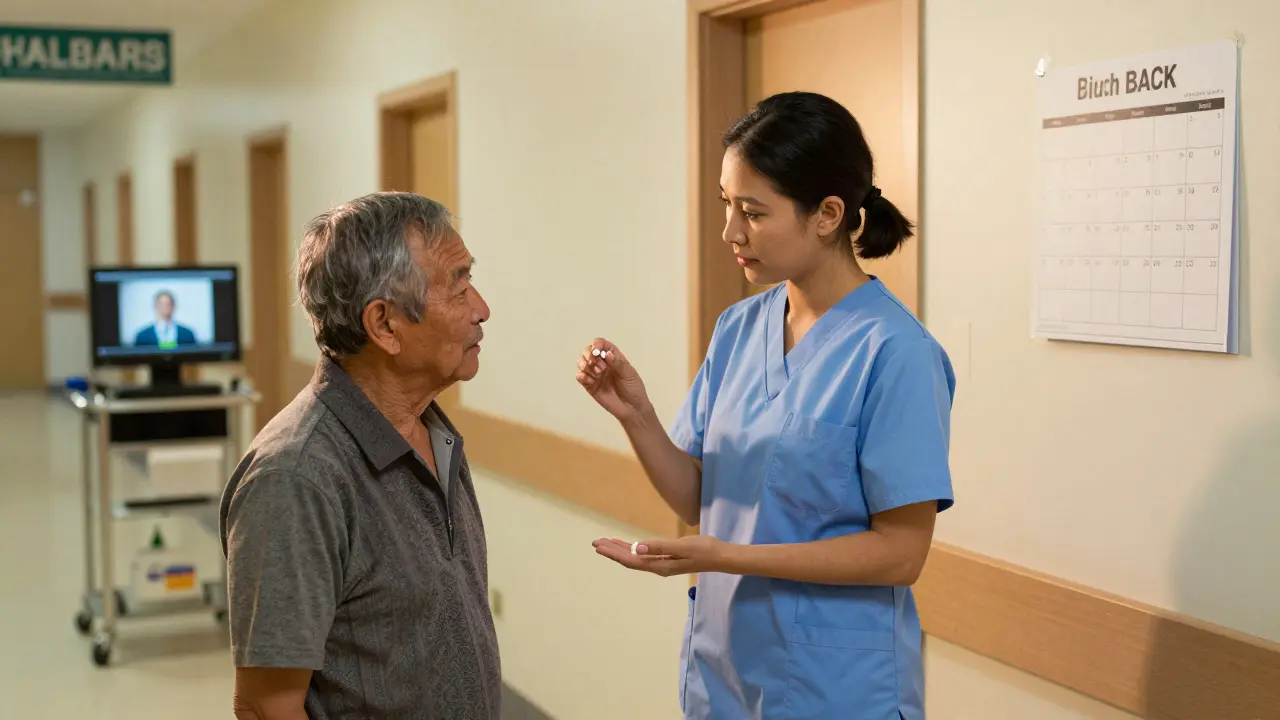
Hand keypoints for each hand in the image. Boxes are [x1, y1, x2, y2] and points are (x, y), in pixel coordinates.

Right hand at [575, 338, 651, 422]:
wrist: (632, 409)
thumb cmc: (633, 389)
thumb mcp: (629, 374)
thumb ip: (618, 364)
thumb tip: (607, 354)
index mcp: (613, 357)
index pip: (601, 344)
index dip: (597, 344)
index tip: (596, 350)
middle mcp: (602, 363)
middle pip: (588, 351)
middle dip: (589, 355)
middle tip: (598, 366)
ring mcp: (595, 374)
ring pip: (581, 363)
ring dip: (586, 365)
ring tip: (598, 373)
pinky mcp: (589, 385)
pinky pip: (580, 377)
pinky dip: (582, 376)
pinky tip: (591, 381)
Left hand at [591, 535, 731, 576]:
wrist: (720, 557)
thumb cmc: (704, 550)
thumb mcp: (683, 547)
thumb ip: (660, 547)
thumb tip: (638, 548)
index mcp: (659, 565)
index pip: (631, 560)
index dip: (614, 553)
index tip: (599, 545)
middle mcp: (657, 566)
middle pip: (629, 559)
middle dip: (612, 551)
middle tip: (596, 542)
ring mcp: (662, 563)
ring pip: (635, 557)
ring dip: (620, 550)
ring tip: (606, 543)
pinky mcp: (666, 558)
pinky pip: (644, 555)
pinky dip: (632, 548)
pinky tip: (628, 545)